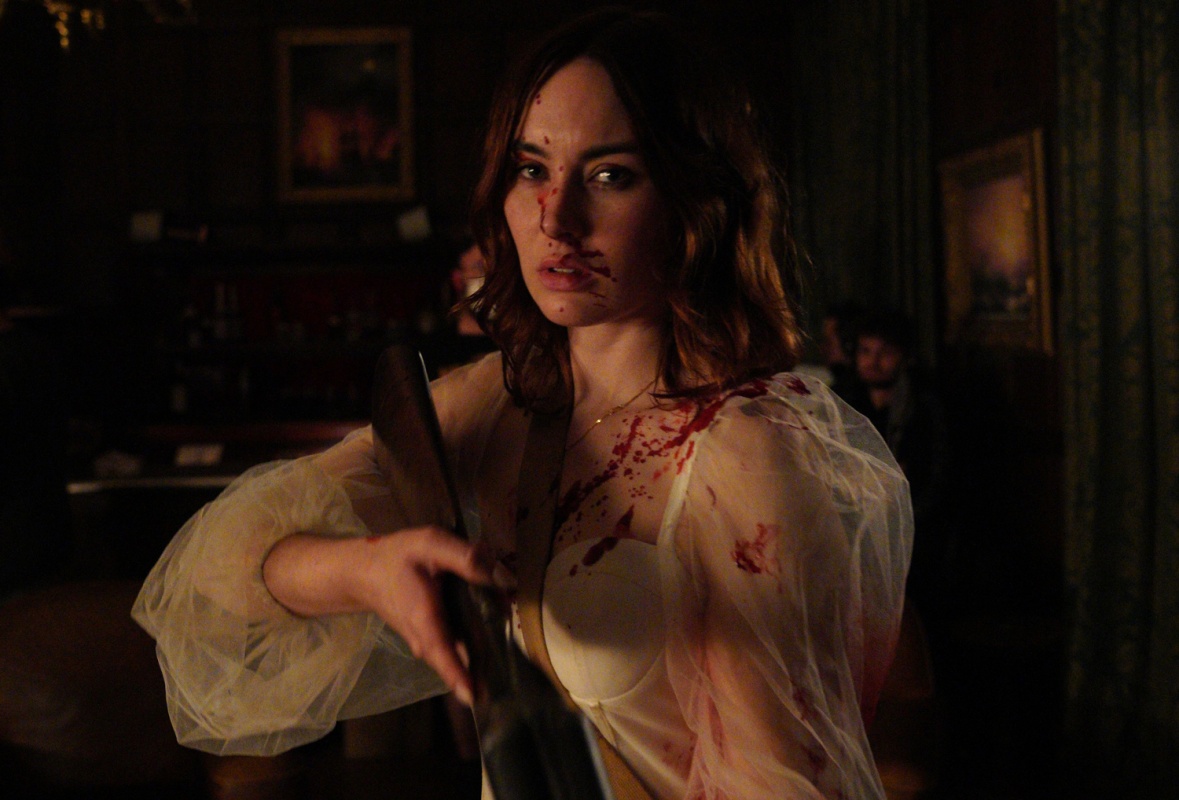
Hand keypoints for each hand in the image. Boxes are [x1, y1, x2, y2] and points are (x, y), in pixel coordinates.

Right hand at [355, 526, 509, 705]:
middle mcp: (424, 638)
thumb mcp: (431, 544)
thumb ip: (464, 558)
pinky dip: (469, 656)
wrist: (365, 572)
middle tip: (498, 691)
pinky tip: (491, 652)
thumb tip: (500, 576)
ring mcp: (425, 643)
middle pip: (454, 663)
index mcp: (424, 616)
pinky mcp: (428, 640)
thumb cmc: (398, 558)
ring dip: (476, 667)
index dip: (457, 675)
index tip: (473, 699)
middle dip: (477, 675)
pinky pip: (451, 653)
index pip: (441, 652)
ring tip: (498, 679)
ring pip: (453, 659)